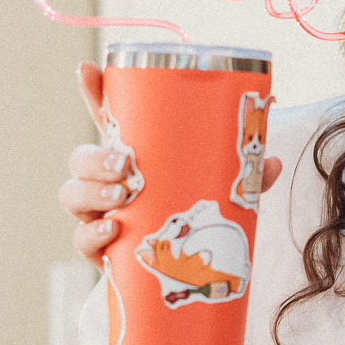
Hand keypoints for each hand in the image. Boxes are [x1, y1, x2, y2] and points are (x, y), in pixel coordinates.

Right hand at [61, 62, 280, 260]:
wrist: (181, 276)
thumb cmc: (193, 218)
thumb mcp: (218, 191)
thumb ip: (242, 177)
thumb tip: (272, 163)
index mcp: (134, 156)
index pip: (106, 118)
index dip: (93, 91)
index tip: (87, 68)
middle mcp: (107, 181)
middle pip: (81, 158)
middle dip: (95, 158)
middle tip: (124, 163)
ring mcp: (98, 214)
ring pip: (72, 194)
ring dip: (92, 192)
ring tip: (121, 197)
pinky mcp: (99, 250)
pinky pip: (81, 239)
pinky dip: (92, 235)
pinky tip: (112, 231)